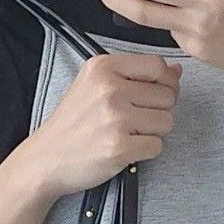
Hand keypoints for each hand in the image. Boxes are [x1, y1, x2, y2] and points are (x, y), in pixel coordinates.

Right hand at [23, 49, 181, 197]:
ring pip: (166, 122)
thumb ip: (135, 75)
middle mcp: (110, 89)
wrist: (47, 157)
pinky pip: (156, 146)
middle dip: (158, 111)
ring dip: (153, 132)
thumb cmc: (73, 123)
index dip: (165, 82)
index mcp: (104, 67)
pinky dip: (146, 152)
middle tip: (136, 121)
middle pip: (167, 96)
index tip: (156, 94)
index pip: (157, 65)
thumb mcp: (95, 85)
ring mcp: (115, 118)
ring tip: (130, 134)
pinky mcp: (119, 147)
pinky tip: (127, 149)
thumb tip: (176, 71)